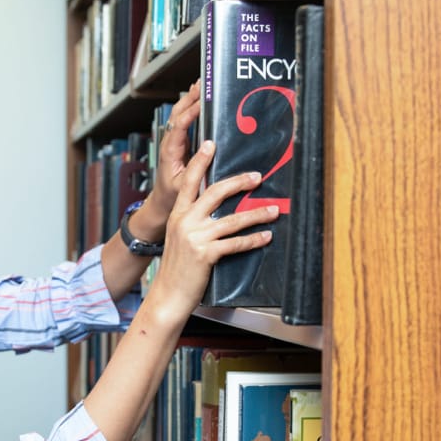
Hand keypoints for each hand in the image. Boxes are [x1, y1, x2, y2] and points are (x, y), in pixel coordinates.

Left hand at [129, 82, 202, 240]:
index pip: (179, 125)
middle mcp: (169, 142)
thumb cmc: (172, 196)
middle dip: (190, 97)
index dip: (190, 112)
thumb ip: (195, 167)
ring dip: (190, 99)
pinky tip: (199, 99)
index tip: (202, 101)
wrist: (161, 202)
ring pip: (179, 114)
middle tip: (203, 83)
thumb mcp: (185, 185)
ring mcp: (173, 140)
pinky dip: (191, 107)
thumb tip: (209, 147)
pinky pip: (184, 120)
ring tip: (202, 84)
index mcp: (170, 151)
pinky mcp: (178, 142)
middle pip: (178, 113)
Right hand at [147, 140, 277, 319]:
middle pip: (215, 192)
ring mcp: (195, 237)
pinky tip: (266, 236)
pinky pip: (236, 243)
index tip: (210, 145)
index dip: (200, 162)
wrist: (168, 294)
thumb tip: (218, 211)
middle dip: (238, 182)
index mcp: (178, 214)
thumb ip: (193, 221)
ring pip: (232, 219)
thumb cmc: (177, 268)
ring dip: (256, 213)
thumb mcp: (179, 238)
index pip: (189, 182)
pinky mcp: (205, 254)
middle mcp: (185, 221)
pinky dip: (254, 239)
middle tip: (257, 177)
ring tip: (273, 210)